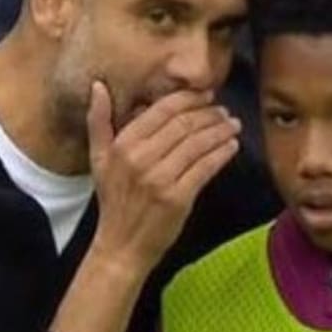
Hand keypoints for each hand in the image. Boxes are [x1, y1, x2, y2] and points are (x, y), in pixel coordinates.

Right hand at [88, 82, 240, 274]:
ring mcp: (160, 178)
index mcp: (123, 145)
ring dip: (220, 131)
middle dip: (209, 114)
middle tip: (224, 111)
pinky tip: (231, 146)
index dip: (189, 99)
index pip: (162, 110)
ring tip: (233, 125)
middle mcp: (140, 159)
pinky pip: (206, 167)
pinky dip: (222, 153)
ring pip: (198, 143)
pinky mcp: (178, 197)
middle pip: (184, 124)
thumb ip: (98, 121)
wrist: (121, 245)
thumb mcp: (98, 159)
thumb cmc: (114, 201)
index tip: (206, 95)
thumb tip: (98, 86)